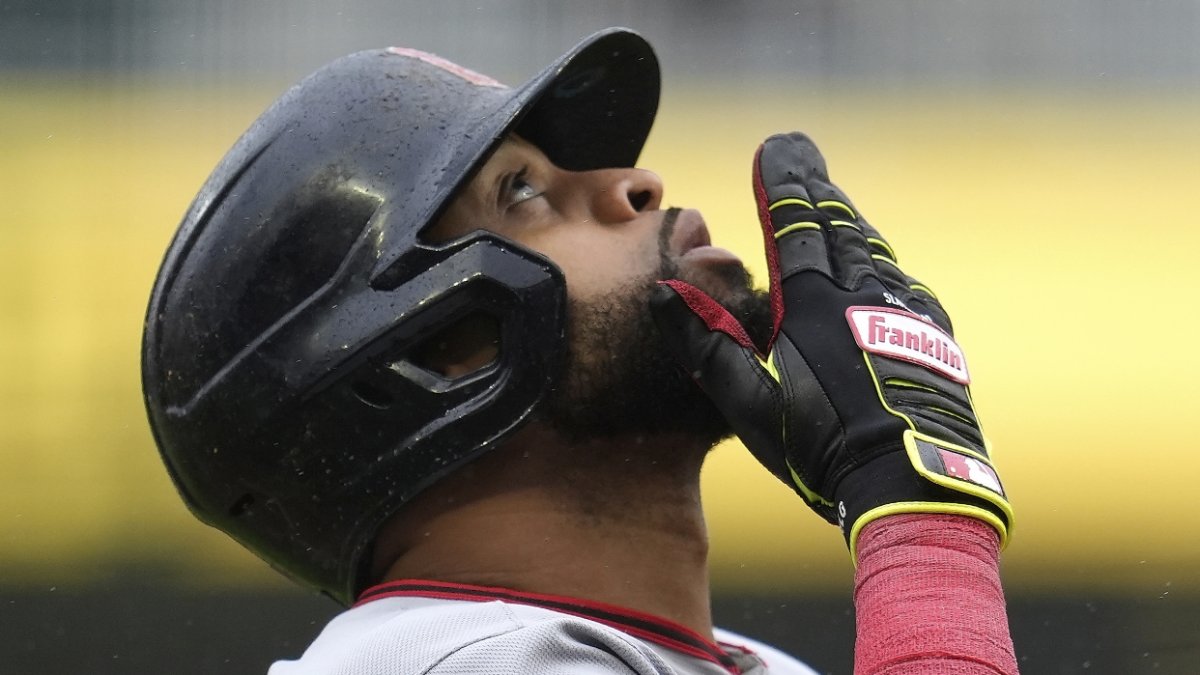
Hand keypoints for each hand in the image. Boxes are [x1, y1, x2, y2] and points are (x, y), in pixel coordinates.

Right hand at [651, 132, 1011, 556]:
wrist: (910, 481)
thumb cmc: (820, 445)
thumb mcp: (747, 400)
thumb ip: (704, 343)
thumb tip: (663, 293)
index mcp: (815, 303)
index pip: (797, 224)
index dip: (783, 181)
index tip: (776, 146)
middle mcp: (865, 295)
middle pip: (841, 225)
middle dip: (817, 189)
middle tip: (803, 157)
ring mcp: (906, 315)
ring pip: (876, 251)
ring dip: (851, 222)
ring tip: (836, 203)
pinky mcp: (934, 340)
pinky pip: (904, 284)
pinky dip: (883, 264)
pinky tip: (884, 270)